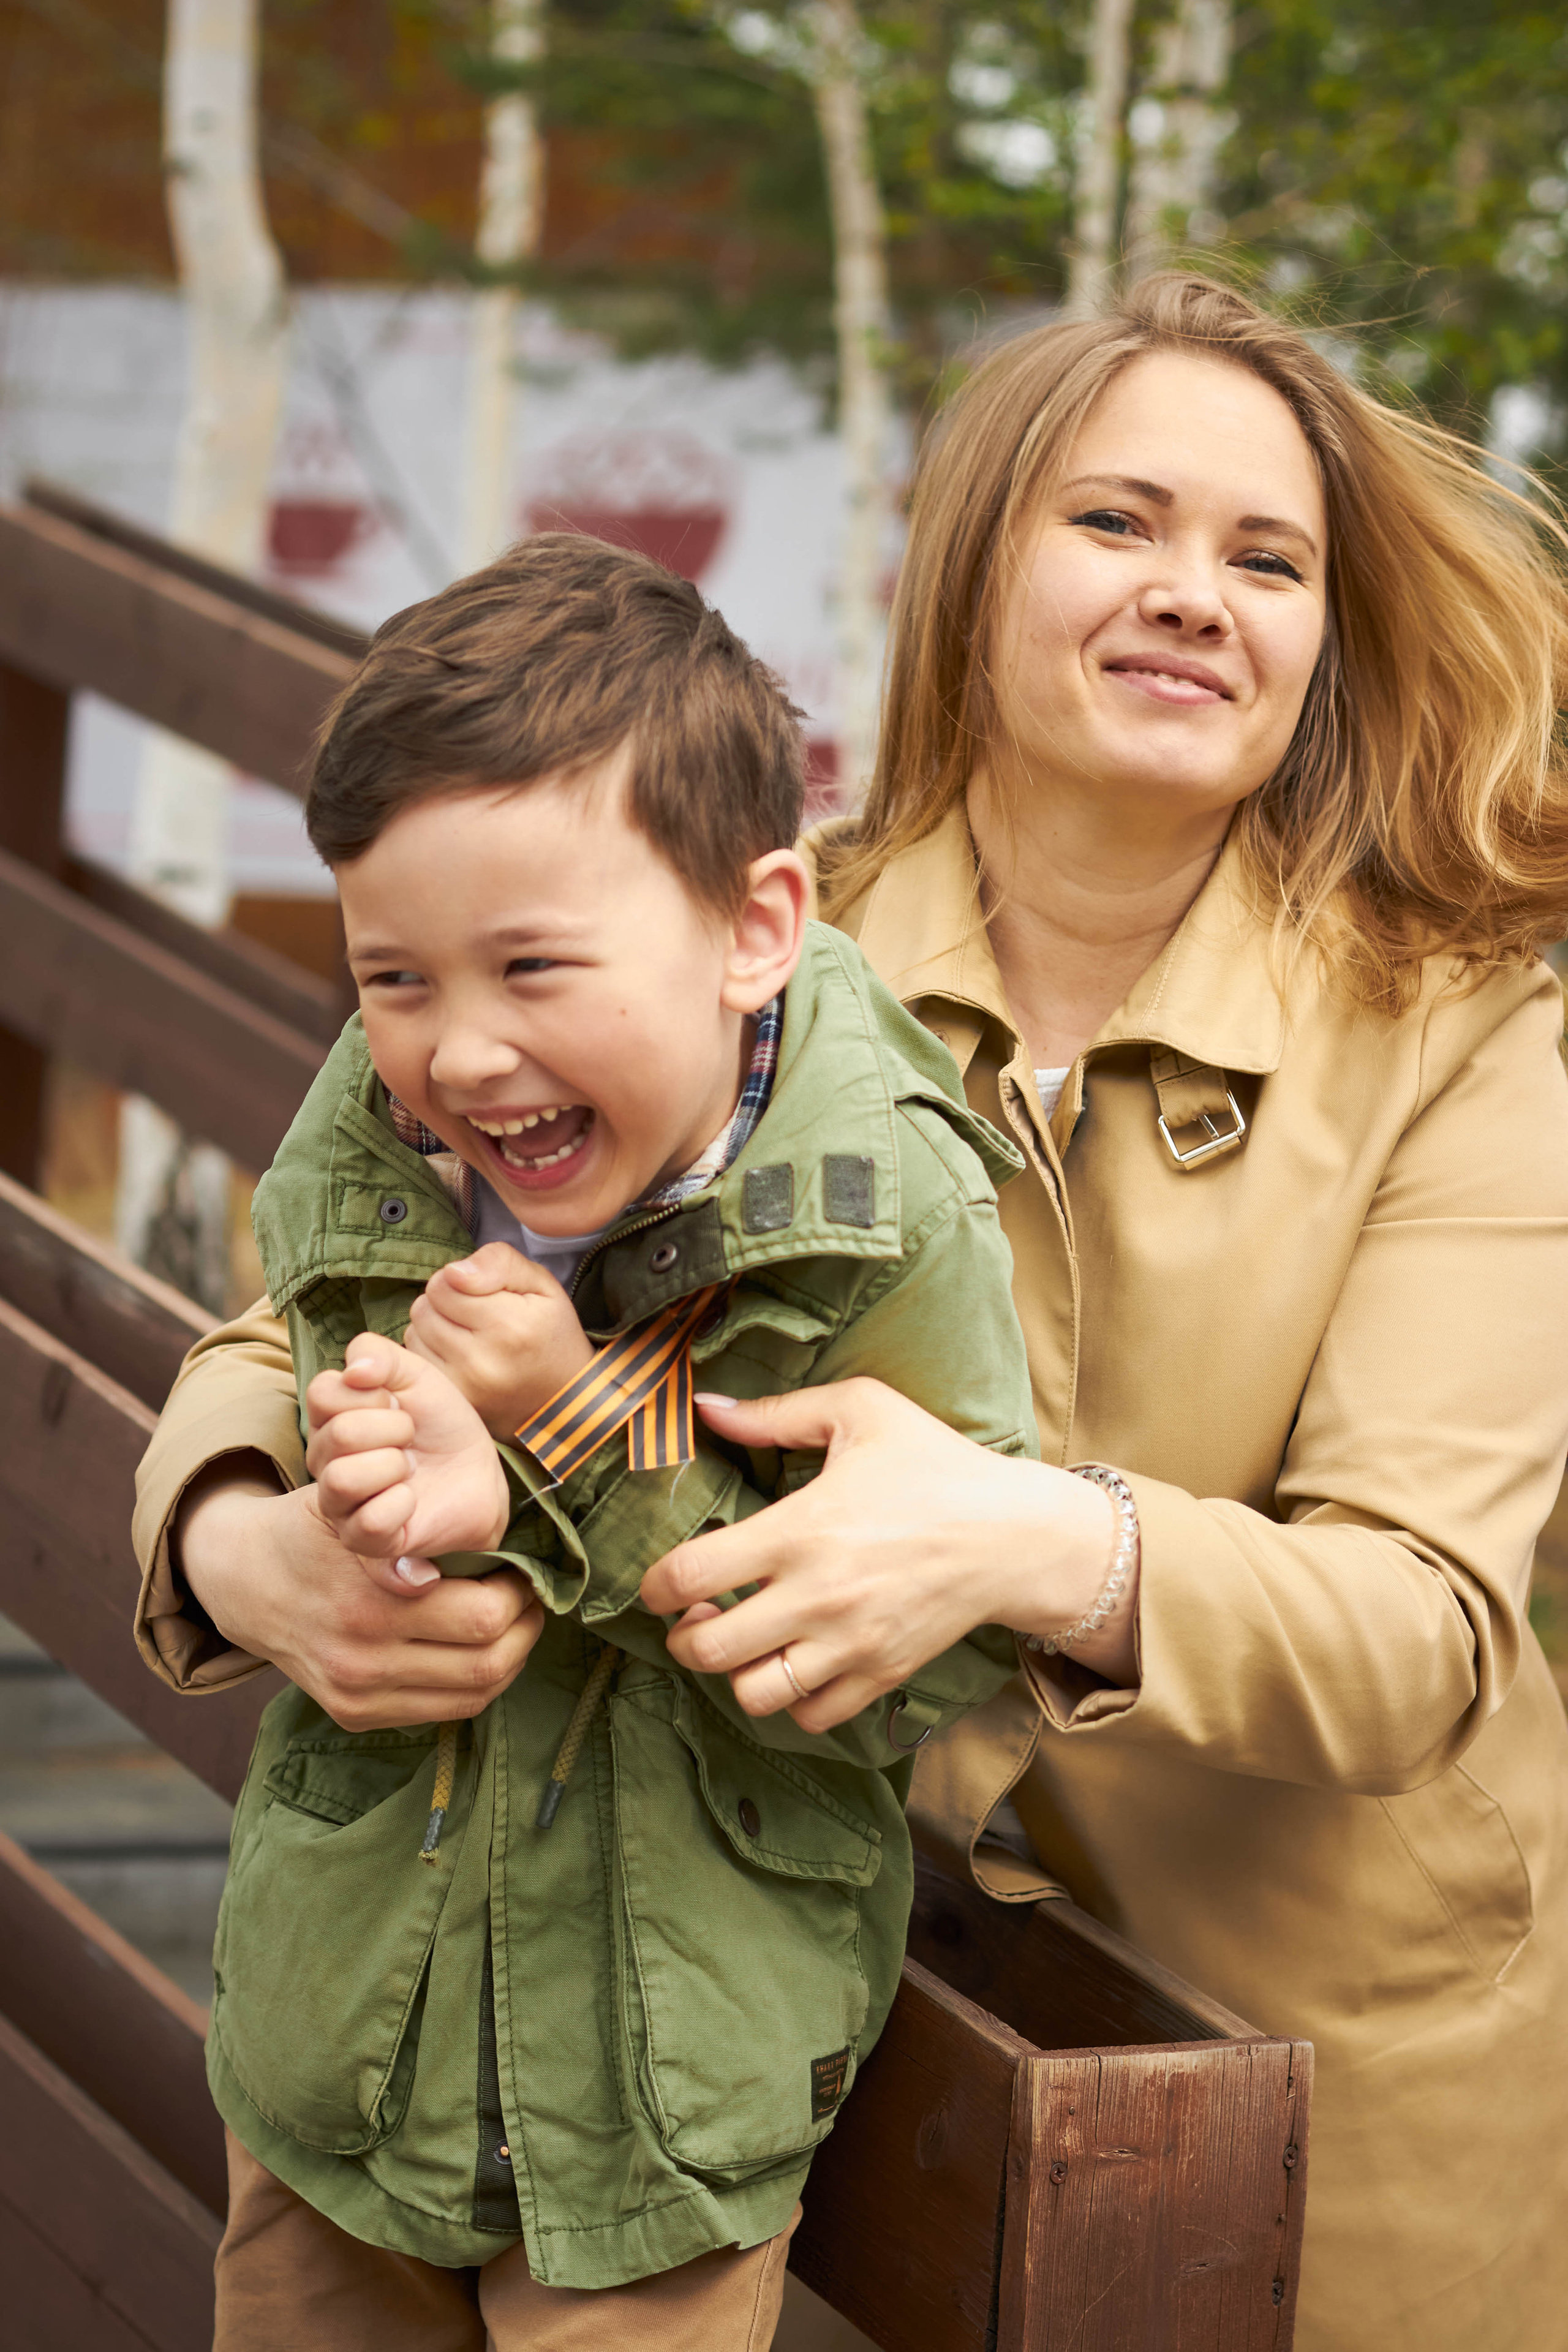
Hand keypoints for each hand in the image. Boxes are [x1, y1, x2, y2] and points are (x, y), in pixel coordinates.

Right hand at [174, 1468, 543, 1731]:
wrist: (243, 1579)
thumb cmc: (313, 1530)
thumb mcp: (352, 1511)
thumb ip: (410, 1534)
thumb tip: (487, 1555)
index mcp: (370, 1603)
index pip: (482, 1617)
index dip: (519, 1594)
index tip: (522, 1570)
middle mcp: (363, 1660)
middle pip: (487, 1663)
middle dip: (524, 1628)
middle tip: (528, 1599)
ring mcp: (357, 1695)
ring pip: (473, 1696)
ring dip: (509, 1661)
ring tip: (514, 1625)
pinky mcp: (353, 1715)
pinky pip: (442, 1712)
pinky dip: (475, 1685)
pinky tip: (479, 1652)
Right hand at [305, 1332, 509, 1561]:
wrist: (478, 1472)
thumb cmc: (439, 1422)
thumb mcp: (416, 1375)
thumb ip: (379, 1354)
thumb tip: (354, 1370)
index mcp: (329, 1417)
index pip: (322, 1393)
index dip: (371, 1393)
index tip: (397, 1403)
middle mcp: (324, 1460)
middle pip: (339, 1434)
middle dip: (394, 1429)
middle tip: (411, 1437)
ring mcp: (339, 1503)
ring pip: (344, 1480)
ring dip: (394, 1466)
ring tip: (410, 1468)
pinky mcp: (364, 1540)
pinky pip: (370, 1521)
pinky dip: (401, 1503)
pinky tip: (412, 1499)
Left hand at [404, 1244, 594, 1436]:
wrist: (562, 1396)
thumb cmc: (550, 1333)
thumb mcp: (541, 1284)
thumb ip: (499, 1262)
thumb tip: (454, 1271)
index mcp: (511, 1325)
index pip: (445, 1283)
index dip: (459, 1278)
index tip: (481, 1291)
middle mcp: (484, 1360)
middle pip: (425, 1307)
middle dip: (444, 1301)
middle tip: (474, 1313)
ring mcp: (465, 1386)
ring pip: (416, 1332)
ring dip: (434, 1325)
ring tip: (466, 1332)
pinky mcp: (452, 1400)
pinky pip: (417, 1360)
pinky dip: (431, 1350)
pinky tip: (457, 1353)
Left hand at [639, 1379, 1134, 1730]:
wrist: (1014, 1533)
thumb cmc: (935, 1464)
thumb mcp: (860, 1411)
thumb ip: (775, 1413)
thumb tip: (705, 1407)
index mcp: (799, 1530)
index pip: (689, 1576)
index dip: (652, 1585)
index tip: (657, 1581)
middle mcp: (816, 1597)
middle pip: (707, 1650)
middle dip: (682, 1637)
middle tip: (694, 1615)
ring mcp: (849, 1644)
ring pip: (752, 1695)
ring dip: (732, 1673)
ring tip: (743, 1642)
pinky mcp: (880, 1675)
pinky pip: (810, 1715)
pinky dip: (790, 1698)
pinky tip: (793, 1661)